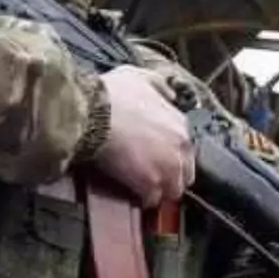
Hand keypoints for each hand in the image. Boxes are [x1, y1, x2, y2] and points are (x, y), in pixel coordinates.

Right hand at [94, 67, 194, 206]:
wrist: (92, 113)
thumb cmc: (112, 95)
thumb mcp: (140, 77)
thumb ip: (159, 85)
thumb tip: (169, 93)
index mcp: (180, 124)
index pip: (186, 149)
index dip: (171, 154)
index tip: (158, 157)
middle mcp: (181, 147)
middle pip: (185, 173)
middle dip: (171, 175)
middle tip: (152, 175)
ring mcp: (167, 167)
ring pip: (172, 190)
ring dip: (159, 190)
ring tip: (143, 188)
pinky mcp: (150, 184)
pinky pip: (152, 200)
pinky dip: (143, 199)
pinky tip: (133, 194)